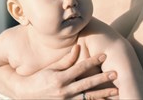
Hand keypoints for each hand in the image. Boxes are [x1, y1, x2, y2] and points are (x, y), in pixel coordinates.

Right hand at [0, 45, 117, 98]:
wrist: (26, 94)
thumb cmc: (39, 78)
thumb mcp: (51, 68)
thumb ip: (66, 60)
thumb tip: (78, 47)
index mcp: (60, 78)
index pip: (80, 67)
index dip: (93, 61)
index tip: (104, 55)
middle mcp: (64, 90)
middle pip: (88, 83)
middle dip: (103, 78)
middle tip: (115, 73)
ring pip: (89, 97)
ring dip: (104, 94)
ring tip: (116, 91)